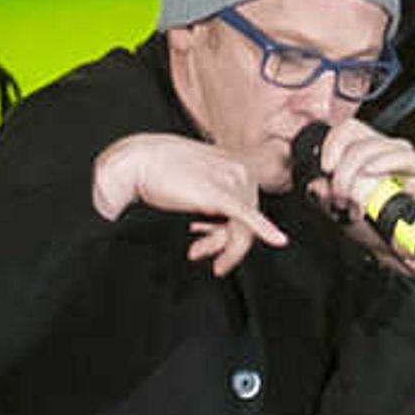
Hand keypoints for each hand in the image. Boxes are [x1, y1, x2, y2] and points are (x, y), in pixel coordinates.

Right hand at [91, 132, 284, 276]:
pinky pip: (248, 217)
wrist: (136, 161)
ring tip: (196, 251)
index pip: (247, 209)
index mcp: (236, 168)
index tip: (211, 245)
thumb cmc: (160, 172)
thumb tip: (220, 229)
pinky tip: (277, 240)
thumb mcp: (197, 187)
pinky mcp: (221, 194)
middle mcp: (241, 172)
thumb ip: (216, 204)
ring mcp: (232, 181)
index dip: (229, 233)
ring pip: (242, 227)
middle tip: (199, 253)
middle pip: (246, 222)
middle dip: (221, 244)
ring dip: (219, 247)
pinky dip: (264, 230)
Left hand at [297, 118, 414, 282]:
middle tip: (340, 196)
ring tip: (358, 203)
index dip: (332, 144)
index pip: (347, 132)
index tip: (325, 169)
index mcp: (365, 154)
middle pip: (358, 137)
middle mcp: (386, 151)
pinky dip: (385, 163)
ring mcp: (406, 158)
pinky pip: (404, 157)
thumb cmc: (375, 231)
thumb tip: (317, 184)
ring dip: (361, 175)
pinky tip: (373, 173)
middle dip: (344, 169)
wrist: (400, 254)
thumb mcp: (339, 213)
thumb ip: (325, 196)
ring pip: (376, 146)